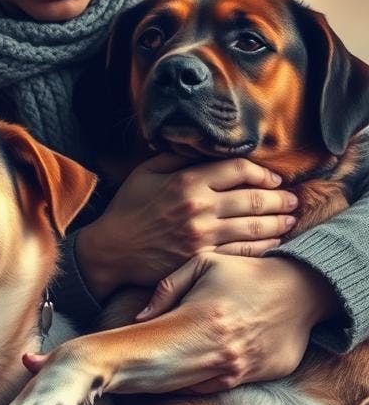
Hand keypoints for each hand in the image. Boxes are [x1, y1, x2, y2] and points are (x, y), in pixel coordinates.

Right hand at [76, 154, 295, 298]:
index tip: (273, 178)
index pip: (238, 169)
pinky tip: (274, 240)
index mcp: (186, 181)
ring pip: (256, 226)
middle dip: (280, 198)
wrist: (113, 250)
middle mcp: (199, 207)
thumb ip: (176, 157)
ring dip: (279, 221)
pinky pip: (245, 250)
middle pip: (254, 198)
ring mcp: (203, 235)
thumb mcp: (145, 173)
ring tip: (290, 218)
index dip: (262, 172)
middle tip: (292, 199)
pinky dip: (266, 245)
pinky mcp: (203, 258)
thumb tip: (205, 146)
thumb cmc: (128, 209)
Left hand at [134, 252, 337, 390]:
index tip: (133, 351)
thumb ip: (168, 288)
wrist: (302, 287)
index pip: (163, 348)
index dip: (146, 352)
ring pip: (202, 384)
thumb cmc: (247, 272)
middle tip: (145, 366)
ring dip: (184, 378)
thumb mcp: (204, 264)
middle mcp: (225, 348)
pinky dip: (210, 379)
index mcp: (206, 318)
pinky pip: (226, 385)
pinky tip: (198, 367)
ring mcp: (245, 365)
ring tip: (170, 367)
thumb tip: (140, 318)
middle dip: (161, 370)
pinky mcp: (263, 373)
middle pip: (179, 373)